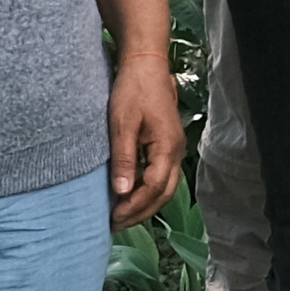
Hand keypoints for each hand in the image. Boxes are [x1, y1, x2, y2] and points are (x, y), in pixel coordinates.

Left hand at [105, 49, 187, 225]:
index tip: (113, 216)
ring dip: (144, 205)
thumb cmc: (133, 90)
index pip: (154, 188)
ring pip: (165, 188)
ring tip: (121, 216)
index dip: (134, 205)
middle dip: (140, 212)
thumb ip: (124, 158)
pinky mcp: (168, 145)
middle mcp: (176, 151)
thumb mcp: (122, 124)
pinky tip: (130, 195)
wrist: (146, 65)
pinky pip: (162, 176)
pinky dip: (147, 191)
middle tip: (115, 225)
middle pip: (163, 194)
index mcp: (167, 147)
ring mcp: (174, 148)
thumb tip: (121, 191)